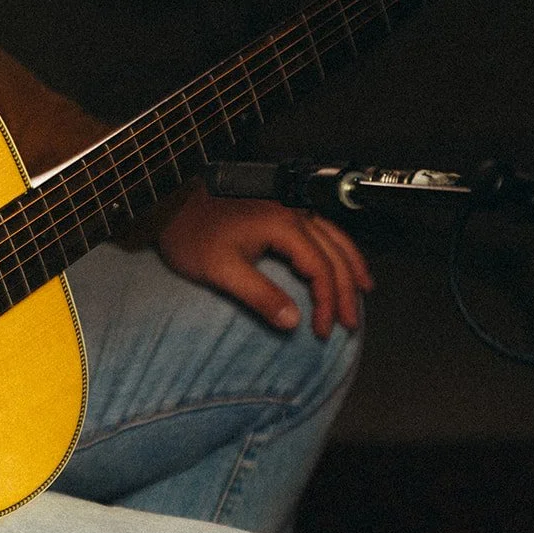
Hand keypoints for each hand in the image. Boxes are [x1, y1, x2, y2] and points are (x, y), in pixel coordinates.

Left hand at [156, 186, 372, 337]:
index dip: (327, 302)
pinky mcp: (278, 207)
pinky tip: (337, 257)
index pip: (320, 268)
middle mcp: (292, 211)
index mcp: (283, 224)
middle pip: (334, 253)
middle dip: (346, 291)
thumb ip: (259, 295)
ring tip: (364, 289)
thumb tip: (293, 320)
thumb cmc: (190, 233)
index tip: (322, 331)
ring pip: (333, 236)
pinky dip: (336, 246)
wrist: (169, 201)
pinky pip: (320, 227)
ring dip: (351, 264)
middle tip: (350, 323)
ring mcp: (287, 206)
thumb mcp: (220, 270)